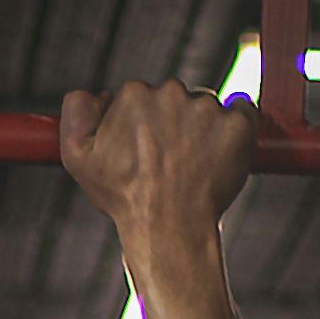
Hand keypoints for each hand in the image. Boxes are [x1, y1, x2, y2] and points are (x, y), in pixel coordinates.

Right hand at [59, 79, 256, 234]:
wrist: (168, 225)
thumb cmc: (125, 196)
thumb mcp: (77, 157)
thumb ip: (76, 113)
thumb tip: (90, 93)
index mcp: (134, 95)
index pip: (143, 96)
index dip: (142, 122)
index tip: (144, 147)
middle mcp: (171, 93)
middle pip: (175, 98)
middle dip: (173, 122)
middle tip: (169, 158)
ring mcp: (208, 108)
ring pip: (207, 107)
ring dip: (202, 127)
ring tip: (192, 164)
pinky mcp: (238, 124)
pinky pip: (243, 111)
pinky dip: (235, 127)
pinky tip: (220, 151)